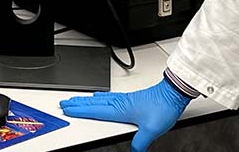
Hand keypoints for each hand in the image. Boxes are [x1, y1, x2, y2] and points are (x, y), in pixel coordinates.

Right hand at [59, 79, 191, 151]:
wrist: (173, 93)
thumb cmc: (163, 107)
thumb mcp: (151, 131)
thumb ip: (140, 143)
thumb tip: (134, 151)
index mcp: (121, 109)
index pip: (95, 111)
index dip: (80, 111)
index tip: (68, 109)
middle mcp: (120, 102)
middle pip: (94, 103)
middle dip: (78, 103)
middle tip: (65, 103)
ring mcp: (125, 99)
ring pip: (101, 99)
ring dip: (87, 99)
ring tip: (78, 100)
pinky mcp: (131, 97)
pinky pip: (110, 97)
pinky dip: (101, 96)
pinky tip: (101, 96)